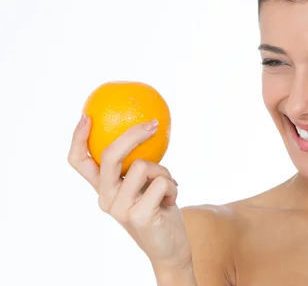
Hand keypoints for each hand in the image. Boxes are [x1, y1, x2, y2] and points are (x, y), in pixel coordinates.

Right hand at [68, 114, 192, 271]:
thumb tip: (147, 124)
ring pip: (144, 166)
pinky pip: (162, 182)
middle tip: (153, 124)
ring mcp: (119, 208)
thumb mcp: (145, 184)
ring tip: (168, 187)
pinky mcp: (138, 215)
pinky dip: (173, 187)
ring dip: (165, 172)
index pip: (79, 162)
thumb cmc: (159, 209)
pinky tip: (172, 201)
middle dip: (132, 135)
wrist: (170, 247)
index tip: (87, 116)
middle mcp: (105, 198)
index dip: (78, 138)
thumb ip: (138, 164)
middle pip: (109, 156)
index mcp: (103, 188)